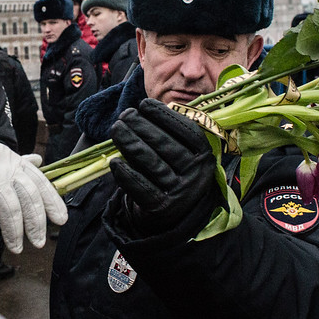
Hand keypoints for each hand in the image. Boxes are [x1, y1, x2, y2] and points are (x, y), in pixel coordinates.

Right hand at [0, 115, 67, 251]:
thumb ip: (14, 161)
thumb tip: (37, 162)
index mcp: (11, 158)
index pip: (39, 181)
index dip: (52, 201)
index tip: (61, 219)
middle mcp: (5, 164)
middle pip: (29, 197)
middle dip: (36, 222)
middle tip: (38, 242)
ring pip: (10, 208)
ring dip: (14, 232)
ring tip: (15, 248)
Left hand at [109, 98, 217, 232]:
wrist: (180, 214)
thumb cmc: (176, 172)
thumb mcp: (184, 152)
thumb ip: (170, 133)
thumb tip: (142, 110)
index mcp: (205, 155)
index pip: (186, 131)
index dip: (164, 115)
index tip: (144, 104)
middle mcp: (196, 174)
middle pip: (166, 145)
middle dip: (142, 126)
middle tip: (125, 115)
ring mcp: (180, 192)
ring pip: (152, 163)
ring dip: (130, 143)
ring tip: (117, 128)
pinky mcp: (162, 208)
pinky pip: (141, 187)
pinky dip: (126, 174)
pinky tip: (114, 162)